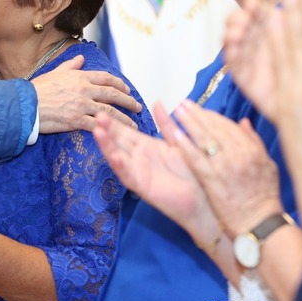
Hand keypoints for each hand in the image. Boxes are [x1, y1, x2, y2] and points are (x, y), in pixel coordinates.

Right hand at [33, 56, 141, 131]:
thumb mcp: (55, 73)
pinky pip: (98, 124)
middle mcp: (84, 89)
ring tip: (133, 123)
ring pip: (110, 111)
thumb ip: (70, 66)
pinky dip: (110, 128)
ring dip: (124, 117)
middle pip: (113, 94)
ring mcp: (81, 105)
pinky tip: (118, 133)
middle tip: (136, 106)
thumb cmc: (37, 89)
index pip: (106, 78)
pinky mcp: (77, 120)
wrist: (25, 104)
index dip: (120, 83)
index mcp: (79, 77)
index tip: (127, 89)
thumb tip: (81, 58)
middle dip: (128, 100)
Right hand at [92, 107, 217, 243]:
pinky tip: (114, 156)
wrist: (203, 198)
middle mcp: (137, 158)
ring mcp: (138, 172)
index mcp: (145, 146)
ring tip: (98, 131)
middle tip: (98, 115)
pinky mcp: (142, 187)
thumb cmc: (192, 171)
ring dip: (106, 145)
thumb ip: (166, 124)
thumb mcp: (178, 142)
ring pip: (117, 157)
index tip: (102, 110)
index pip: (124, 131)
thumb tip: (157, 102)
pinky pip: (128, 176)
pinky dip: (120, 166)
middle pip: (117, 141)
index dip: (113, 122)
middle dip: (106, 129)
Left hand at [167, 100, 282, 235]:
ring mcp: (224, 165)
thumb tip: (243, 122)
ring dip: (189, 121)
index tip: (200, 109)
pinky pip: (195, 157)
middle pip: (214, 127)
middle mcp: (238, 153)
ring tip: (176, 111)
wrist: (259, 223)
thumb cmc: (264, 196)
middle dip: (197, 113)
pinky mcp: (212, 178)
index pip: (228, 126)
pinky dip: (185, 144)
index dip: (212, 115)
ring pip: (204, 137)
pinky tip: (175, 133)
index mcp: (251, 149)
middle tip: (183, 103)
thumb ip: (254, 142)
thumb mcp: (267, 165)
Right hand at [225, 0, 278, 119]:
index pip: (262, 13)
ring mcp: (254, 58)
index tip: (254, 3)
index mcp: (279, 28)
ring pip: (236, 40)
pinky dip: (230, 52)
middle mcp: (264, 41)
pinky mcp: (247, 78)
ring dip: (232, 32)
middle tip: (242, 18)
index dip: (255, 8)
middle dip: (241, 17)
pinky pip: (234, 64)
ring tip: (236, 31)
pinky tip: (233, 46)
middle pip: (245, 23)